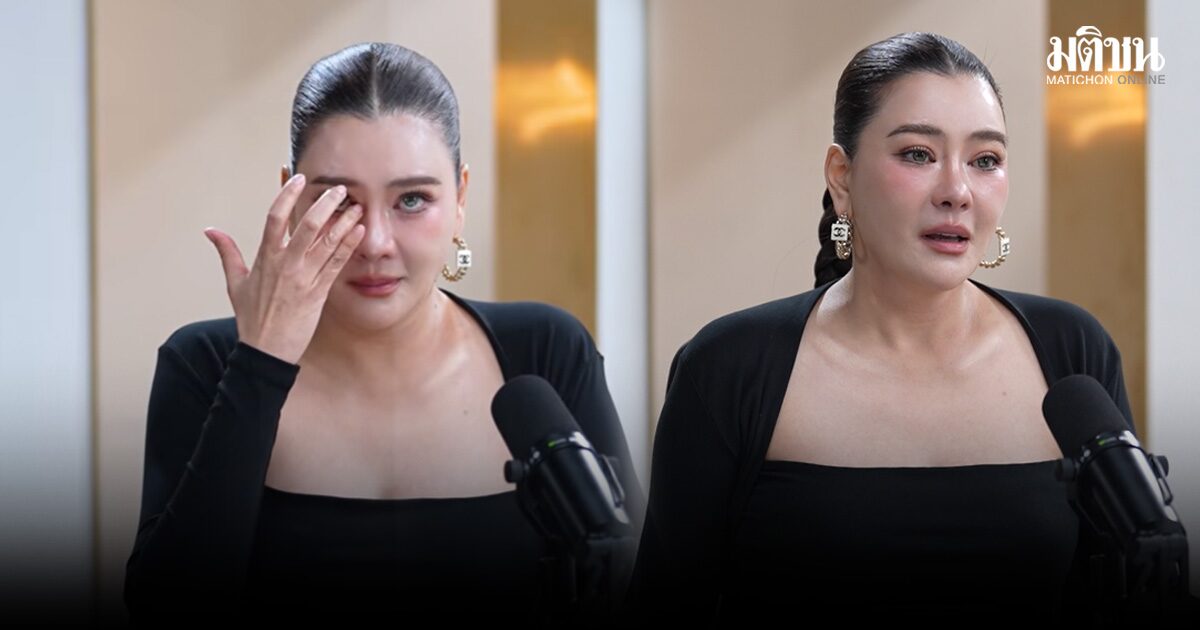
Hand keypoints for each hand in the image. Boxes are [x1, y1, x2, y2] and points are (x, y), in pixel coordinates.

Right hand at [203, 174, 364, 363]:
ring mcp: (304, 278)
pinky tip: (358, 231)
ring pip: (327, 243)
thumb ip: (227, 253)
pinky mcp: (320, 292)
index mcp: (264, 258)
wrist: (266, 351)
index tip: (300, 179)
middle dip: (326, 203)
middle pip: (308, 225)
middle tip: (340, 189)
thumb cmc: (251, 318)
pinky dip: (349, 245)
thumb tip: (211, 231)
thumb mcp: (235, 283)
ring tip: (357, 206)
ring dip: (344, 222)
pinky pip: (337, 264)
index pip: (275, 217)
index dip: (287, 195)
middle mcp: (285, 264)